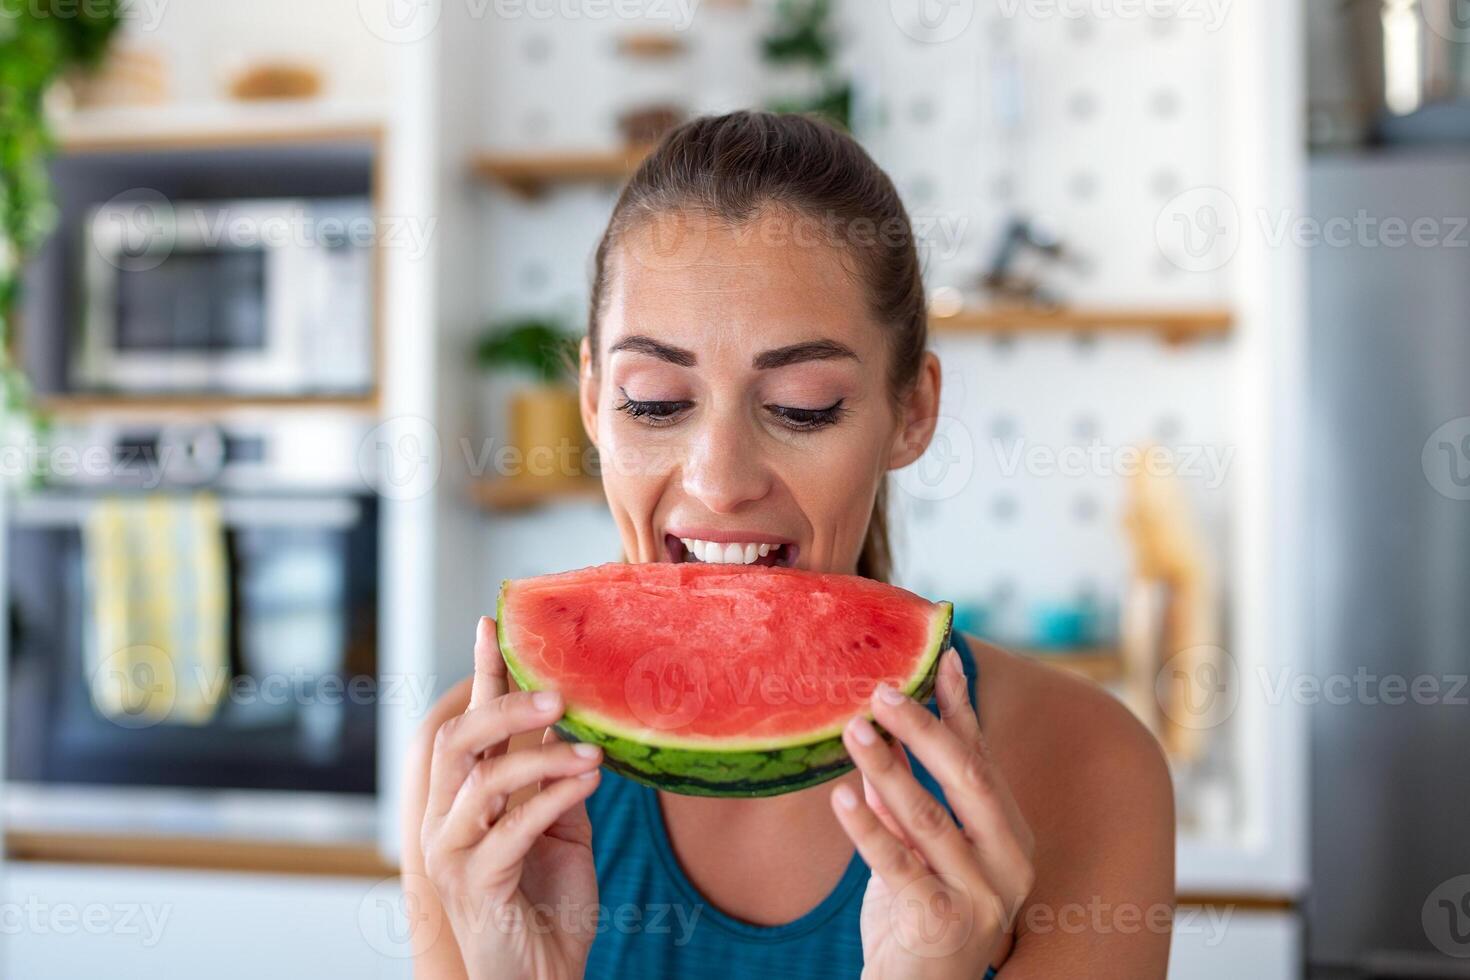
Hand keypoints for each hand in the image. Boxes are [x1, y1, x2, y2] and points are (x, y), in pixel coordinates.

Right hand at [419, 616, 603, 979]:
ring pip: (482, 780)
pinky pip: (512, 828)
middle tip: (557, 692)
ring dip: (541, 757)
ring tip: (590, 749)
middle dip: (504, 706)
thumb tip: (571, 720)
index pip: (468, 723)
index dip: (481, 673)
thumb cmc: (548, 907)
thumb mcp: (560, 828)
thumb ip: (556, 778)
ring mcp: (453, 853)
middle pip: (458, 740)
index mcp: (464, 800)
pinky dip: (553, 797)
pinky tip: (589, 778)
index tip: (494, 622)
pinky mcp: (474, 884)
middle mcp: (447, 820)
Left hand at [831, 648, 1034, 978]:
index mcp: (1010, 835)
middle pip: (967, 778)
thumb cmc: (922, 916)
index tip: (941, 657)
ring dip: (887, 769)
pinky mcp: (943, 923)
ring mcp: (982, 895)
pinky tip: (839, 797)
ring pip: (929, 817)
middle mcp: (1009, 861)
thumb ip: (909, 799)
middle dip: (924, 728)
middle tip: (882, 690)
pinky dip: (868, 829)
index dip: (961, 707)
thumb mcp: (919, 848)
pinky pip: (900, 866)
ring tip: (852, 730)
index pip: (983, 759)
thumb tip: (882, 733)